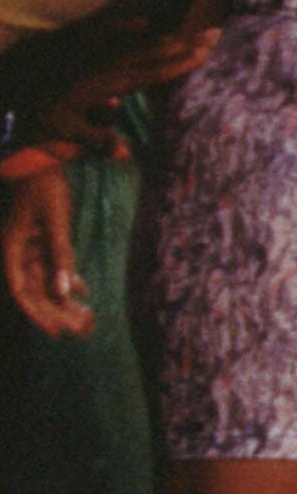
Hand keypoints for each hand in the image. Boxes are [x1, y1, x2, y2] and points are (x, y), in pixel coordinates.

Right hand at [2, 170, 89, 338]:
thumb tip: (65, 292)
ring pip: (46, 282)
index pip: (21, 292)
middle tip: (83, 330)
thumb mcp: (55, 220)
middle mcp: (19, 253)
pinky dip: (67, 279)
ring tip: (87, 318)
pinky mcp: (42, 242)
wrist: (42, 160)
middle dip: (58, 313)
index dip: (37, 314)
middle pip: (37, 292)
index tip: (55, 332)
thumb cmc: (45, 187)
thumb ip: (60, 254)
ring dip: (65, 300)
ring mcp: (30, 248)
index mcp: (13, 250)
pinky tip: (82, 292)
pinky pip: (53, 268)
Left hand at [23, 26, 218, 158]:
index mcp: (107, 83)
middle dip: (184, 44)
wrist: (8, 85)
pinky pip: (108, 32)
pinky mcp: (78, 44)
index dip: (180, 63)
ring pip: (136, 41)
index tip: (204, 54)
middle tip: (214, 34)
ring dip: (164, 36)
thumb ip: (96, 139)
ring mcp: (92, 51)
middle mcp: (105, 63)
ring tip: (189, 31)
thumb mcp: (63, 130)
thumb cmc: (34, 111)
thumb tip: (127, 154)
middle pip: (152, 52)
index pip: (152, 72)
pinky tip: (142, 22)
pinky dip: (127, 26)